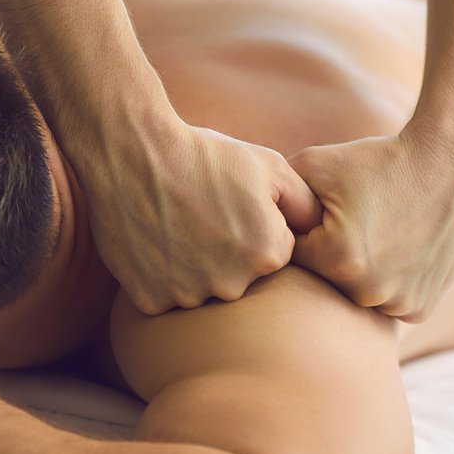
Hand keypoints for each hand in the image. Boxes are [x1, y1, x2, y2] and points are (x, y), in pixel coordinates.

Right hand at [84, 123, 322, 314]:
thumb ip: (306, 204)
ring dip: (192, 268)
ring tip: (175, 226)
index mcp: (268, 254)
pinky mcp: (151, 300)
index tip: (229, 207)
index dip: (252, 228)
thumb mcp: (270, 166)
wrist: (132, 153)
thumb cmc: (204, 155)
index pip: (272, 255)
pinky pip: (164, 297)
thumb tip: (321, 233)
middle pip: (238, 278)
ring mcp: (188, 296)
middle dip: (224, 253)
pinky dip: (160, 277)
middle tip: (199, 215)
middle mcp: (232, 284)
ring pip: (200, 291)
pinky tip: (154, 243)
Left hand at [288, 129, 453, 321]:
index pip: (294, 258)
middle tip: (356, 222)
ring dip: (357, 276)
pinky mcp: (421, 307)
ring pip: (354, 297)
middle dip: (329, 257)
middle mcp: (368, 291)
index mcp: (336, 260)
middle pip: (323, 283)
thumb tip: (244, 218)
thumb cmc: (377, 160)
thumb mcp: (314, 164)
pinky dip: (385, 285)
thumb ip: (273, 194)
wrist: (450, 162)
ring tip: (377, 236)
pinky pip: (385, 305)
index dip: (304, 233)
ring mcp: (398, 304)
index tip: (323, 212)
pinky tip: (395, 252)